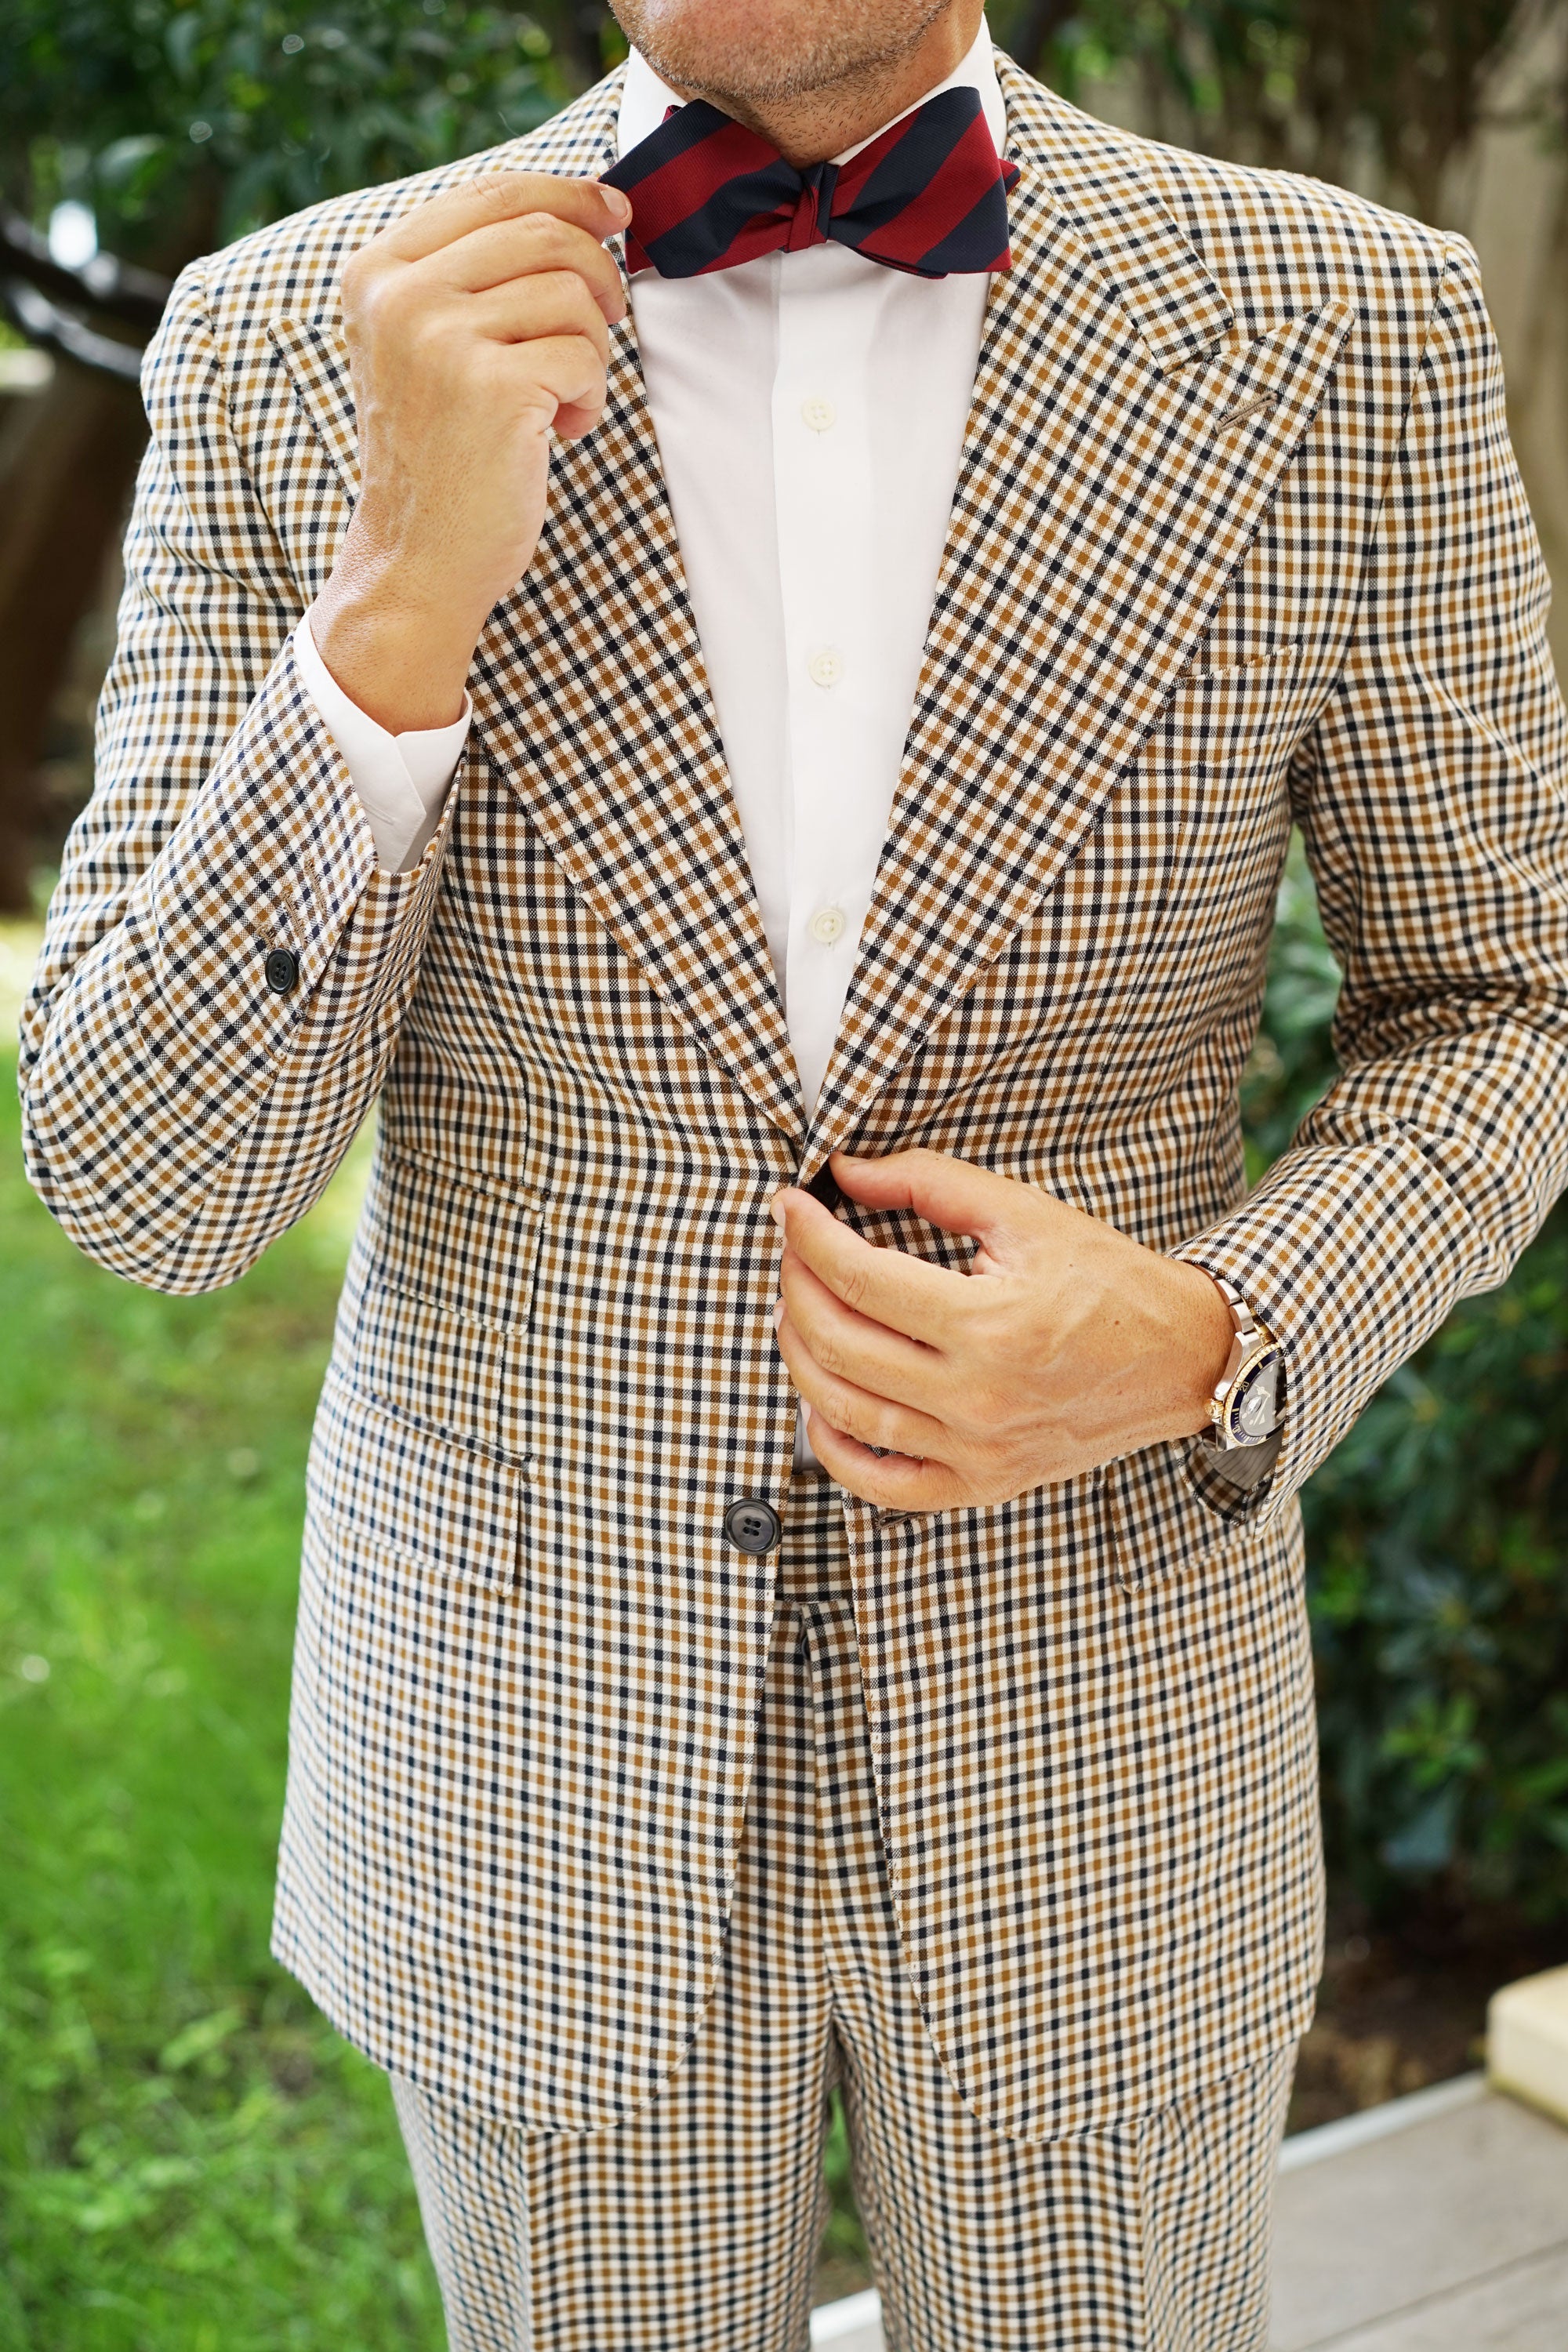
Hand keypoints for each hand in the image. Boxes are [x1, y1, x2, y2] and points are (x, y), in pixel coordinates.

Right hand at [311, 171, 632, 732]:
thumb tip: (579, 210)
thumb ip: (469, 276)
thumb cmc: (438, 457)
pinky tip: (562, 432)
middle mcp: (400, 295)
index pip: (492, 193)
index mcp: (377, 272)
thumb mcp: (424, 346)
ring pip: (571, 293)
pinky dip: (591, 397)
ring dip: (591, 349)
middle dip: (597, 274)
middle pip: (543, 232)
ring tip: (563, 399)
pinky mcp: (493, 387)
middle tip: (606, 321)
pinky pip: (585, 355)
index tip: (614, 210)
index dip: (568, 193)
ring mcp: (442, 338)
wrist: (415, 560)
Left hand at [771, 1149, 1234, 1511]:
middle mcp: (979, 1398)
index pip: (859, 1278)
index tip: (790, 1208)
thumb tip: (845, 1172)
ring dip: (800, 1357)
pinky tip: (821, 1404)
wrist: (1180, 1358)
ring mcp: (978, 1452)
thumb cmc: (1107, 1281)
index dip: (808, 1236)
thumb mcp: (1024, 1213)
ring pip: (845, 1413)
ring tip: (795, 1312)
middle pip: (839, 1343)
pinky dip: (834, 1449)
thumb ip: (929, 1183)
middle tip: (792, 1252)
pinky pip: (882, 1486)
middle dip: (797, 1286)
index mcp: (991, 1324)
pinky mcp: (983, 1484)